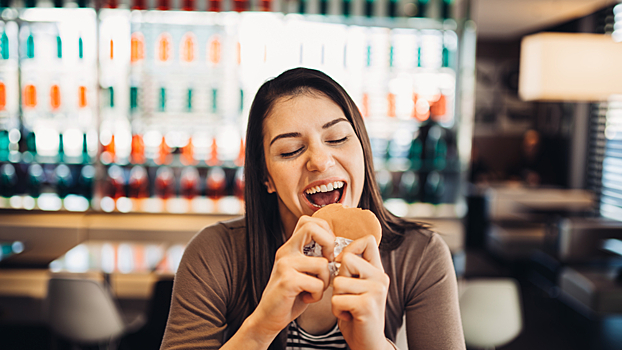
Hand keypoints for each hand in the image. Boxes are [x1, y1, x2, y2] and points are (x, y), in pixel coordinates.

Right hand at [250, 216, 334, 338]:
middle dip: (329, 244)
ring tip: (314, 289)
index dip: (325, 231)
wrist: (268, 317)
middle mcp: (286, 251)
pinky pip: (317, 283)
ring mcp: (285, 265)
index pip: (309, 221)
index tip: (327, 251)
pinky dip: (317, 295)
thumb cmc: (291, 295)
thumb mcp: (303, 271)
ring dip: (325, 281)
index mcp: (291, 247)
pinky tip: (307, 298)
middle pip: (313, 228)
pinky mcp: (287, 281)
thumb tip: (338, 250)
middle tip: (328, 263)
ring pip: (323, 263)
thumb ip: (314, 257)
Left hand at [332, 235, 391, 349]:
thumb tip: (337, 252)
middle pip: (347, 260)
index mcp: (377, 271)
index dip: (350, 248)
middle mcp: (380, 278)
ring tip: (348, 307)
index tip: (343, 264)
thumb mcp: (356, 287)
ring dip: (336, 298)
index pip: (368, 241)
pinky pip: (337, 299)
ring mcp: (376, 291)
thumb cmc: (356, 314)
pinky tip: (349, 315)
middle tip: (348, 295)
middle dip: (339, 278)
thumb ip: (352, 269)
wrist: (368, 343)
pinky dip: (337, 310)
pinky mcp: (367, 305)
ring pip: (338, 281)